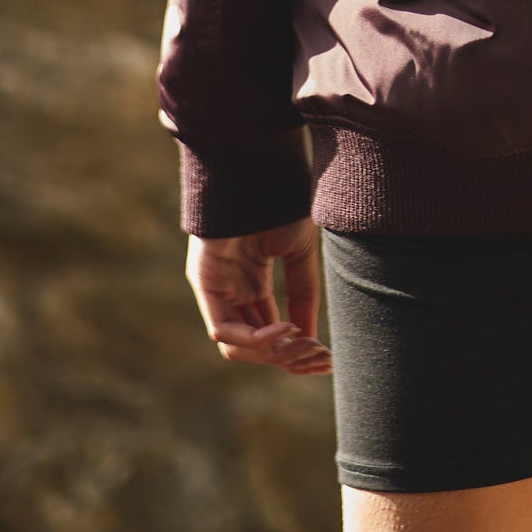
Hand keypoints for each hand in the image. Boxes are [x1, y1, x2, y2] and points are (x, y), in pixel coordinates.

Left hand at [185, 215, 332, 374]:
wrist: (259, 171)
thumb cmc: (280, 204)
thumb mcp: (300, 254)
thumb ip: (303, 296)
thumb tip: (310, 339)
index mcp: (253, 283)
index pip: (270, 333)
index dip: (297, 351)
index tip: (327, 359)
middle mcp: (232, 291)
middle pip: (256, 346)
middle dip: (290, 357)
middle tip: (320, 356)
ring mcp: (216, 289)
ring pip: (239, 346)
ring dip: (274, 353)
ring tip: (304, 341)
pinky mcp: (205, 284)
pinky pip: (224, 328)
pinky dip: (256, 338)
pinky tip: (286, 328)